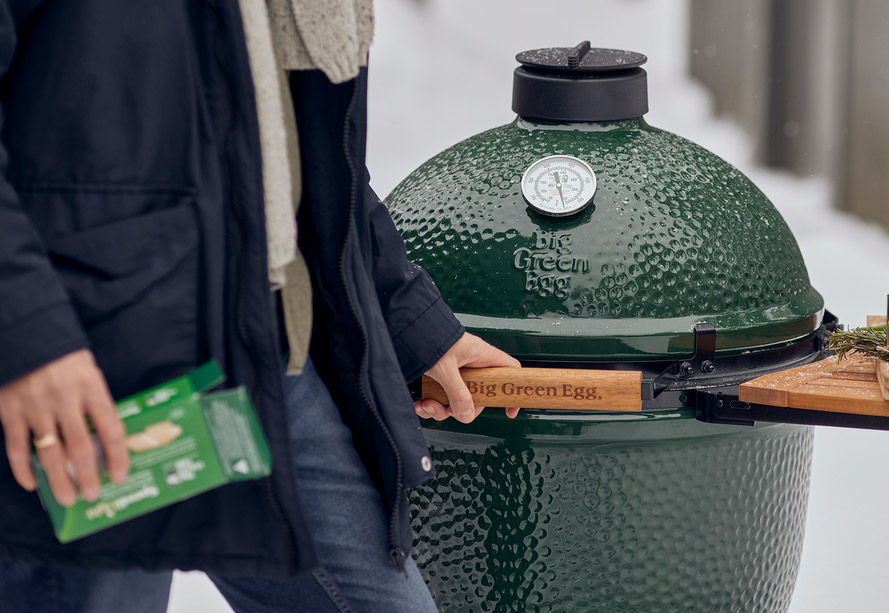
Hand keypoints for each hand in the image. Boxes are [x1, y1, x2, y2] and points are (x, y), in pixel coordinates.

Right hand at [0, 350, 128, 506]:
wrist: (27, 336)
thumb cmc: (65, 359)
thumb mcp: (89, 374)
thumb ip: (96, 404)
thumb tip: (107, 441)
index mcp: (91, 387)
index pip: (111, 428)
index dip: (118, 455)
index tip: (121, 475)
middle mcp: (65, 399)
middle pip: (80, 447)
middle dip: (88, 475)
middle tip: (92, 495)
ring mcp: (35, 407)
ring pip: (49, 453)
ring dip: (59, 480)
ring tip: (68, 498)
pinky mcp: (10, 411)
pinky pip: (16, 447)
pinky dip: (23, 469)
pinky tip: (33, 484)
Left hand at [414, 332, 520, 422]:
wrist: (406, 326)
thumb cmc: (429, 336)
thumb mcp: (445, 369)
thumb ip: (457, 393)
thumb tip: (466, 415)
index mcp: (482, 355)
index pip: (509, 371)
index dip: (511, 390)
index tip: (509, 410)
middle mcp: (472, 364)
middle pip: (478, 396)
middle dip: (460, 408)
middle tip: (447, 410)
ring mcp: (457, 371)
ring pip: (458, 399)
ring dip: (440, 408)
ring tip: (426, 405)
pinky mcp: (441, 376)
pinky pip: (442, 397)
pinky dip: (430, 404)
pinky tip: (420, 403)